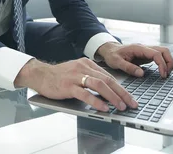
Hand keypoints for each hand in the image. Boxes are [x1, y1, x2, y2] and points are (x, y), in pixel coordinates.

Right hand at [14, 58, 138, 111]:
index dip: (122, 88)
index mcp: (88, 64)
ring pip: (100, 85)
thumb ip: (91, 78)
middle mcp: (84, 68)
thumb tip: (108, 91)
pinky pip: (85, 93)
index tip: (130, 98)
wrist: (40, 75)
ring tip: (121, 106)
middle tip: (131, 104)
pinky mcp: (68, 86)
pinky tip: (104, 108)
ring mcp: (76, 76)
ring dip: (113, 97)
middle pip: (108, 80)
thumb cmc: (59, 76)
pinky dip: (96, 101)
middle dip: (122, 93)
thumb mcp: (78, 72)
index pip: (109, 77)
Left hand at [96, 42, 172, 78]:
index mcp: (138, 48)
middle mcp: (145, 48)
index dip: (162, 64)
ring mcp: (146, 51)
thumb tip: (141, 74)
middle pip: (164, 50)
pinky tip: (162, 71)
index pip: (156, 53)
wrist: (109, 50)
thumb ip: (128, 67)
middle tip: (166, 75)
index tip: (163, 74)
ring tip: (165, 74)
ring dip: (168, 62)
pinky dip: (164, 63)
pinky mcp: (146, 55)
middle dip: (169, 62)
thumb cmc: (112, 55)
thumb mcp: (116, 62)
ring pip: (164, 52)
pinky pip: (159, 57)